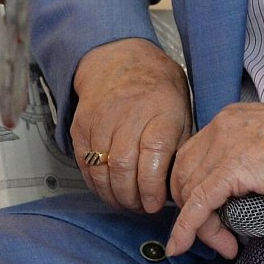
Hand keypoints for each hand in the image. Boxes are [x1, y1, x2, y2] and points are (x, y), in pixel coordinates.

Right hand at [71, 37, 191, 213]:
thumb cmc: (156, 85)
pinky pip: (84, 164)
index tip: (157, 202)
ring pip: (102, 169)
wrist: (119, 56)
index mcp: (160, 109)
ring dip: (114, 196)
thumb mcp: (181, 107)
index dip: (153, 187)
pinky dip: (95, 183)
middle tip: (142, 207)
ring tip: (126, 201)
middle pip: (124, 166)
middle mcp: (128, 113)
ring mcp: (101, 118)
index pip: (153, 156)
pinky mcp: (81, 125)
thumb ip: (181, 144)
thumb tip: (180, 183)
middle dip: (133, 198)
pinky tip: (108, 188)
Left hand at [166, 87, 263, 258]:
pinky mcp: (232, 169)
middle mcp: (218, 129)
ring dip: (200, 226)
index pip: (191, 157)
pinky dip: (186, 227)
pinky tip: (180, 244)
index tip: (209, 213)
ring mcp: (223, 147)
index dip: (192, 188)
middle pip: (184, 174)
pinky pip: (198, 203)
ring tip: (226, 244)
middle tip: (219, 234)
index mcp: (227, 120)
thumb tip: (247, 185)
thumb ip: (250, 154)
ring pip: (190, 193)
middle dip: (191, 209)